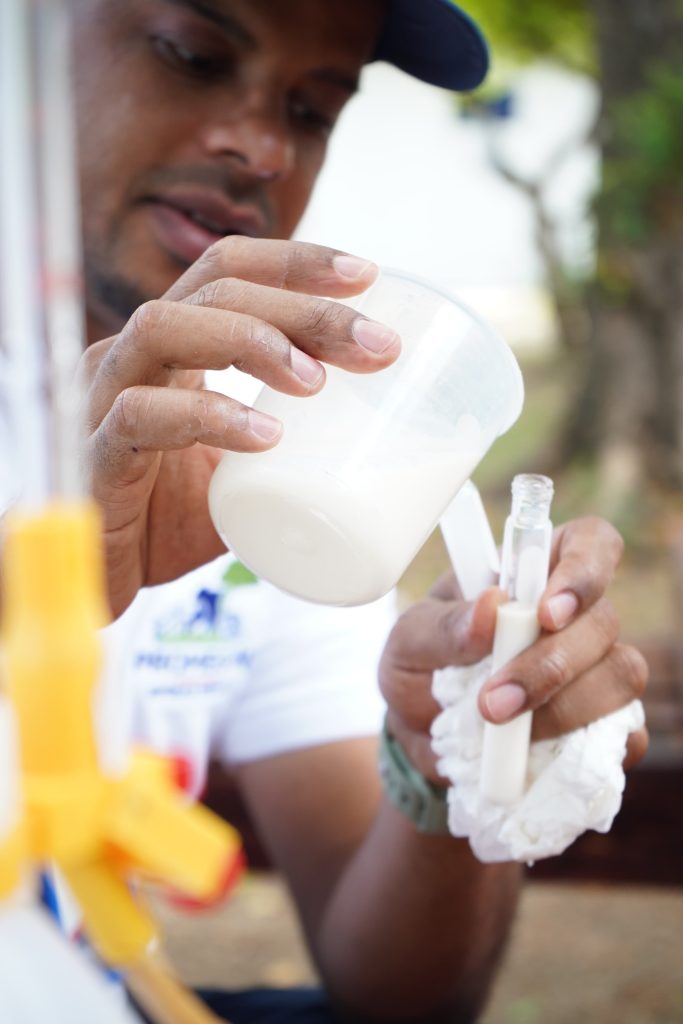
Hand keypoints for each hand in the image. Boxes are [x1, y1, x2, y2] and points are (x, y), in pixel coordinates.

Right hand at [79, 238, 399, 616]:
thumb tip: (382, 448)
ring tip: (318, 382)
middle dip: (303, 307)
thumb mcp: (246, 472)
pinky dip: (206, 415)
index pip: (228, 271)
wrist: (102, 579)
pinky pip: (139, 414)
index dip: (295, 263)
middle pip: (214, 291)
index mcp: (174, 349)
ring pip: (165, 327)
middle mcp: (134, 357)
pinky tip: (263, 436)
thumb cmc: (171, 520)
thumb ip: (293, 450)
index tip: (368, 276)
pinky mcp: (92, 456)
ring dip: (251, 341)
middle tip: (376, 346)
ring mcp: (104, 400)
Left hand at [378, 516, 648, 782]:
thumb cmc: (419, 666)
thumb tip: (493, 606)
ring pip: (621, 676)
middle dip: (552, 664)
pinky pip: (629, 736)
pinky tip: (535, 754)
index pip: (591, 543)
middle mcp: (577, 618)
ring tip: (502, 729)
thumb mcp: (410, 639)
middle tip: (493, 701)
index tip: (548, 612)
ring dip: (566, 708)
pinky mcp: (605, 728)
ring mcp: (597, 673)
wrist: (418, 735)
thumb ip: (445, 624)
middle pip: (604, 620)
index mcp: (535, 573)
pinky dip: (586, 749)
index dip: (584, 569)